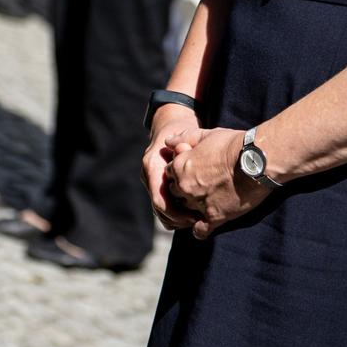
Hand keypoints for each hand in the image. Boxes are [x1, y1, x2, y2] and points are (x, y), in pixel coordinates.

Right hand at [142, 112, 202, 229]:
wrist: (170, 123)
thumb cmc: (182, 129)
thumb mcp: (186, 135)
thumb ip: (185, 147)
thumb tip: (187, 160)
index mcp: (152, 165)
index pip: (160, 200)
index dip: (177, 213)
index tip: (195, 217)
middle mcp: (148, 175)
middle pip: (159, 209)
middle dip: (178, 219)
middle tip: (198, 223)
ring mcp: (151, 181)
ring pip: (161, 211)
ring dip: (178, 219)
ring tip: (197, 221)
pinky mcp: (157, 185)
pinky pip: (164, 206)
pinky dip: (176, 214)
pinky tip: (192, 215)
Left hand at [166, 127, 270, 239]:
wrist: (257, 160)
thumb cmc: (234, 144)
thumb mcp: (207, 134)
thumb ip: (185, 137)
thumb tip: (168, 141)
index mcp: (180, 166)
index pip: (170, 173)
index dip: (181, 172)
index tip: (194, 171)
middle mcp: (185, 186)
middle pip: (176, 193)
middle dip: (185, 190)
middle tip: (202, 186)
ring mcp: (198, 203)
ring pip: (186, 211)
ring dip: (193, 209)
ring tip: (207, 203)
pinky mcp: (214, 217)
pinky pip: (200, 230)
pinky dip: (201, 229)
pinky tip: (207, 223)